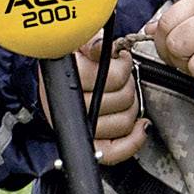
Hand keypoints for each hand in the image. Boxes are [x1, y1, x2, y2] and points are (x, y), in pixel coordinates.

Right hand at [37, 35, 149, 166]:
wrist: (53, 85)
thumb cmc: (68, 62)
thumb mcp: (76, 43)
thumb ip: (89, 42)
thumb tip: (99, 47)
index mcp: (68, 79)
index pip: (111, 77)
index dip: (122, 65)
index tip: (119, 57)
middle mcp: (72, 108)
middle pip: (122, 99)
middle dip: (128, 83)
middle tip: (121, 73)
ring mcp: (81, 129)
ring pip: (124, 122)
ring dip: (131, 105)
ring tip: (123, 92)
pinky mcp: (90, 147)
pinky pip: (115, 152)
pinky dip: (133, 141)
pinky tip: (139, 127)